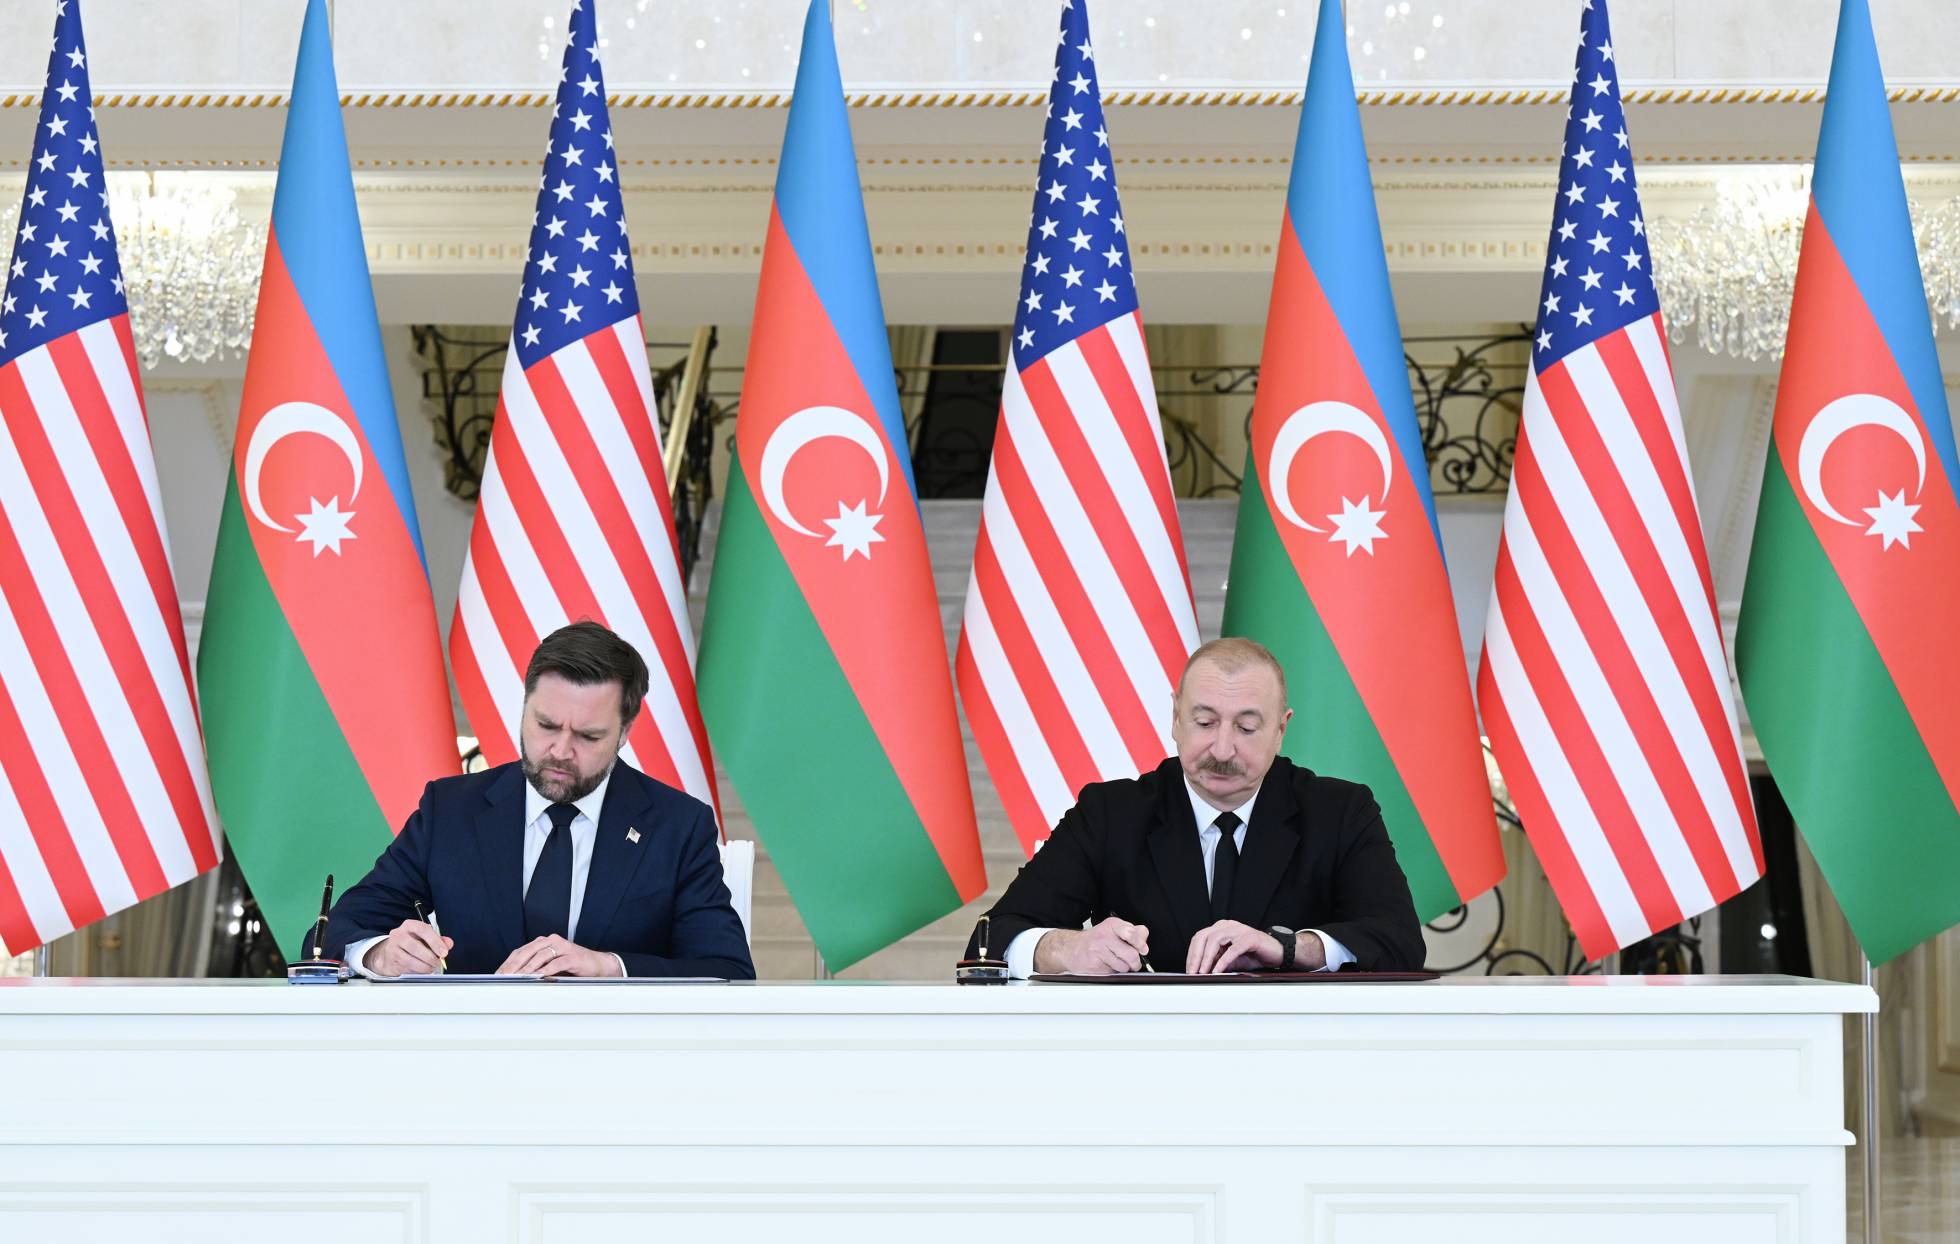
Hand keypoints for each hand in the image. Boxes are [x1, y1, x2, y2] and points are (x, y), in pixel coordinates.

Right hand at [363, 919, 452, 976]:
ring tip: (431, 967)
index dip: (435, 942)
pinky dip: (416, 972)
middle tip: (438, 963)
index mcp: (409, 925)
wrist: (390, 952)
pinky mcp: (391, 962)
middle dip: (430, 957)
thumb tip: (448, 944)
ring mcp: (392, 949)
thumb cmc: (411, 942)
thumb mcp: (426, 937)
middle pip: (415, 947)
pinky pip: (406, 969)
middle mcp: (399, 935)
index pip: (423, 930)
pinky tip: (421, 970)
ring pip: (409, 961)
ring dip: (424, 967)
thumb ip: (439, 940)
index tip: (444, 952)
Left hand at [496, 934, 621, 977]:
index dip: (508, 963)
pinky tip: (537, 977)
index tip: (498, 975)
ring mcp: (563, 947)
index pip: (521, 952)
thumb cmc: (573, 967)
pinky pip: (556, 963)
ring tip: (517, 978)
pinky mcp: (572, 956)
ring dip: (527, 968)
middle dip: (513, 966)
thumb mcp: (550, 966)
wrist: (598, 965)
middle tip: (503, 977)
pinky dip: (545, 970)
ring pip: (540, 956)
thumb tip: (514, 980)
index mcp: (544, 942)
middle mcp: (552, 941)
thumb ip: (535, 968)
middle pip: (527, 952)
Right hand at [1034, 917, 1150, 974]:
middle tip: (1132, 962)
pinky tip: (1105, 965)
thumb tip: (1144, 940)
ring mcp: (1098, 950)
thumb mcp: (1114, 930)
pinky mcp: (1095, 964)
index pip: (1132, 932)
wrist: (1071, 948)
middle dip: (1135, 962)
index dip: (1140, 943)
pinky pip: (1113, 973)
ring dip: (1123, 968)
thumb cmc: (1095, 940)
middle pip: (1131, 954)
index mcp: (1112, 925)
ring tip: (1114, 962)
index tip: (1143, 949)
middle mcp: (1105, 936)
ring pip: (1124, 967)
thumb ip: (1132, 933)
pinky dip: (1112, 972)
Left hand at [1185, 919, 1283, 973]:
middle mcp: (1228, 926)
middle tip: (1192, 972)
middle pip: (1204, 937)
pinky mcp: (1249, 938)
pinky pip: (1232, 949)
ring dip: (1207, 958)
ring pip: (1215, 940)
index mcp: (1221, 928)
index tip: (1188, 969)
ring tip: (1203, 972)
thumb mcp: (1231, 960)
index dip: (1192, 954)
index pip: (1200, 938)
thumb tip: (1200, 972)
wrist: (1279, 953)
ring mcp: (1239, 930)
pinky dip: (1223, 961)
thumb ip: (1217, 962)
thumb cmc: (1255, 955)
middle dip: (1195, 956)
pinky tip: (1217, 971)